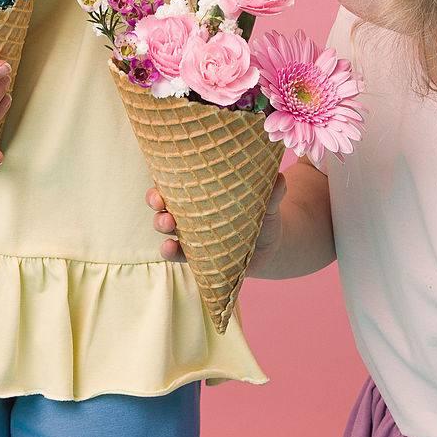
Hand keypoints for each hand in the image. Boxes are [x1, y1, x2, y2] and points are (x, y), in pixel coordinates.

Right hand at [148, 171, 286, 271]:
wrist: (270, 246)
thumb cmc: (262, 214)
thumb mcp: (267, 204)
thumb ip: (272, 193)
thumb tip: (280, 177)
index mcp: (199, 195)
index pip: (172, 186)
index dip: (160, 184)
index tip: (158, 183)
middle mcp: (190, 215)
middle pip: (162, 208)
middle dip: (156, 204)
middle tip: (160, 202)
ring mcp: (192, 238)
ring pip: (167, 232)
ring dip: (162, 228)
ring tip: (168, 224)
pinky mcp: (199, 259)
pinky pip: (180, 256)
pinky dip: (172, 253)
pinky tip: (171, 249)